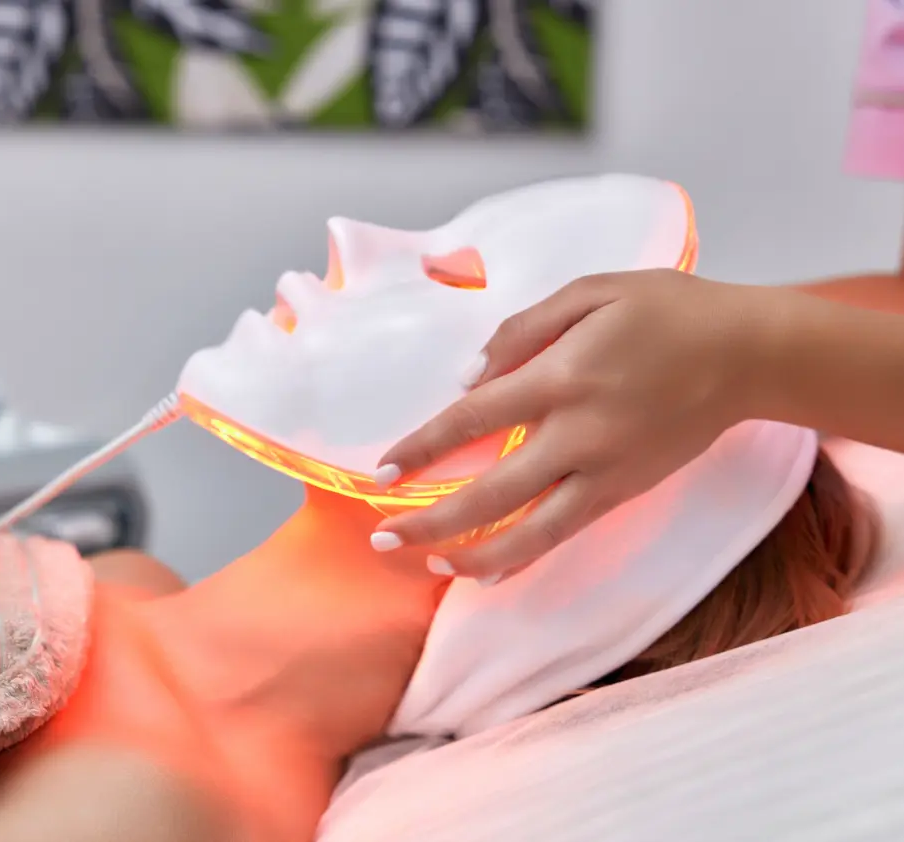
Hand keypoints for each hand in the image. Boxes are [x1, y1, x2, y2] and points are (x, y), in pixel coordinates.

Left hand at [369, 269, 771, 580]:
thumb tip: (468, 377)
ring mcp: (606, 471)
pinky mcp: (625, 491)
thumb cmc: (666, 311)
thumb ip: (523, 331)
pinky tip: (488, 570)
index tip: (382, 473)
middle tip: (381, 539)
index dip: (422, 449)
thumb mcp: (591, 292)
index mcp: (563, 377)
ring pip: (529, 531)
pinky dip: (523, 557)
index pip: (472, 420)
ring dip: (472, 553)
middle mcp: (580, 434)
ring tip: (426, 562)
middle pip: (490, 492)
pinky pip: (565, 534)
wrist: (749, 353)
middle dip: (431, 520)